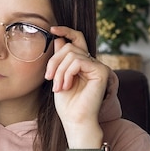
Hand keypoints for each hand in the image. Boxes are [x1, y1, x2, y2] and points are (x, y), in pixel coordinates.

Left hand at [44, 26, 110, 148]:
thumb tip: (60, 38)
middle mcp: (92, 63)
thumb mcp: (58, 77)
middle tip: (48, 78)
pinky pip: (78, 61)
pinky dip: (67, 73)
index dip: (66, 31)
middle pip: (70, 46)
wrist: (75, 121)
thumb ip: (60, 59)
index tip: (52, 30)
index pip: (77, 39)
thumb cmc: (67, 105)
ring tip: (58, 87)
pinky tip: (66, 86)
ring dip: (59, 71)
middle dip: (54, 61)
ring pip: (71, 54)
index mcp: (82, 63)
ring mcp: (98, 66)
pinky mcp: (101, 71)